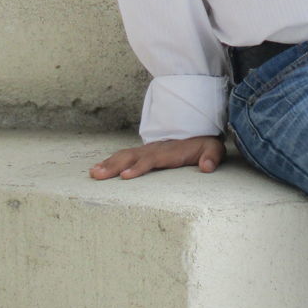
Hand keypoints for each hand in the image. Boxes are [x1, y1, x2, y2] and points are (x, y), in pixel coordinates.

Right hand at [88, 135, 224, 179]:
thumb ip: (211, 157)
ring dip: (108, 164)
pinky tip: (98, 169)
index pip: (151, 160)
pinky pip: (124, 156)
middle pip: (132, 157)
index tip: (125, 176)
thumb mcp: (214, 149)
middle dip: (114, 166)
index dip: (138, 167)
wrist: (199, 130)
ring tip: (93, 173)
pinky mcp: (143, 153)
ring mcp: (147, 150)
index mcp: (170, 152)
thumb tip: (206, 166)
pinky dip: (110, 161)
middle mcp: (155, 149)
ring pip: (125, 156)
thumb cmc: (205, 144)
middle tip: (98, 175)